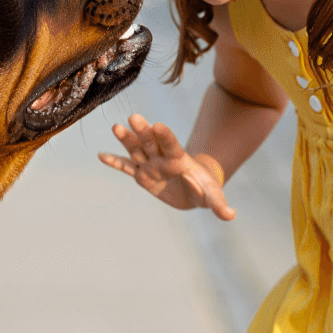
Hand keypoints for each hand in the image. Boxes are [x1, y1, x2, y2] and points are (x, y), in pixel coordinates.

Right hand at [98, 113, 235, 220]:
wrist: (193, 191)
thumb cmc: (204, 189)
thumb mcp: (213, 197)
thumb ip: (218, 204)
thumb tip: (230, 215)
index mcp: (179, 159)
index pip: (172, 145)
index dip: (166, 136)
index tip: (158, 125)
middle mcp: (162, 158)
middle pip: (151, 142)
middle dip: (143, 131)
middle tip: (134, 117)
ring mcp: (150, 165)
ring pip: (136, 150)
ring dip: (127, 140)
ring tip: (115, 127)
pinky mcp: (141, 175)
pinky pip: (126, 168)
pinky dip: (115, 162)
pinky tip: (101, 155)